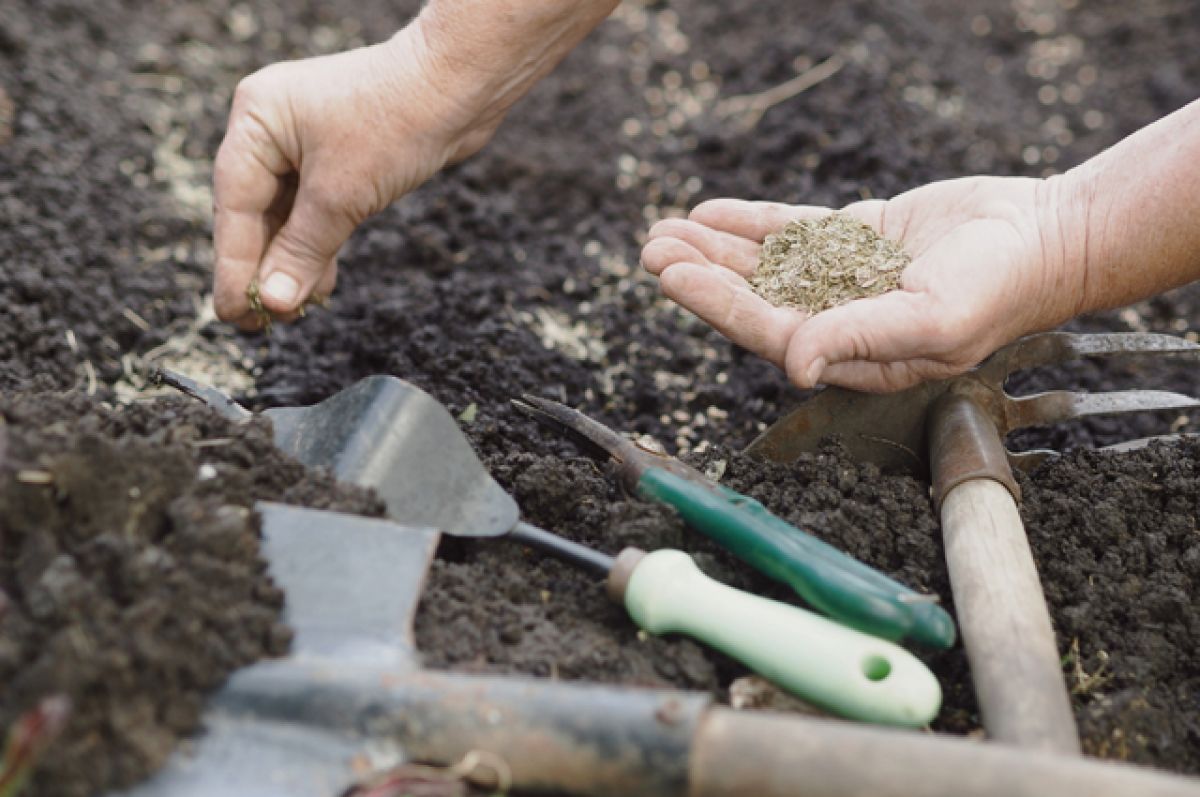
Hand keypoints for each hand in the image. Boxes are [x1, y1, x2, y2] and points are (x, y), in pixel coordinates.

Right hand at [212, 30, 495, 328]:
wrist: (460, 85)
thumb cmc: (399, 120)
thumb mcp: (343, 194)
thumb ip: (302, 251)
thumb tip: (274, 302)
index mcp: (257, 120)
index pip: (234, 205)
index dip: (233, 266)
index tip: (233, 314)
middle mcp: (273, 127)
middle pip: (254, 213)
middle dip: (262, 270)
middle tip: (260, 324)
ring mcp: (305, 142)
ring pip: (286, 217)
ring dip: (291, 265)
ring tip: (292, 314)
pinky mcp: (339, 158)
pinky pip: (315, 212)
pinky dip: (316, 248)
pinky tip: (319, 286)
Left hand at [641, 177, 1084, 391]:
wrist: (1047, 237)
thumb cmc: (999, 290)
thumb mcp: (932, 321)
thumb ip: (859, 339)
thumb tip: (791, 364)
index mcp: (851, 354)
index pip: (767, 330)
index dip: (716, 304)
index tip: (673, 274)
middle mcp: (840, 321)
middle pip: (754, 298)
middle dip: (701, 275)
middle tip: (651, 248)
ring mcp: (845, 278)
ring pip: (765, 264)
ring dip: (715, 248)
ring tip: (664, 229)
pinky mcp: (858, 239)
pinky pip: (793, 230)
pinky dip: (753, 222)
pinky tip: (712, 210)